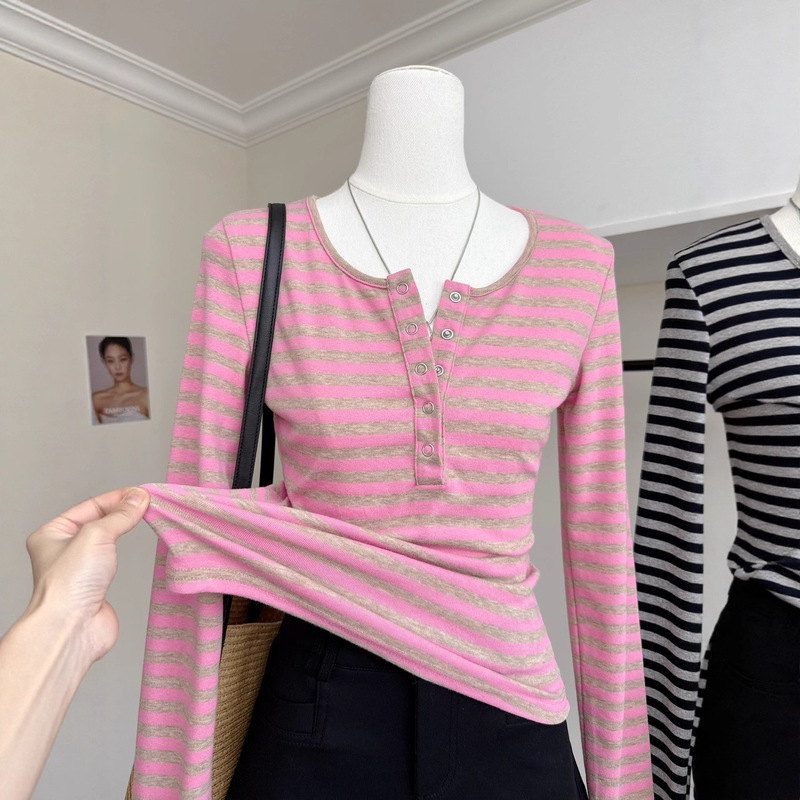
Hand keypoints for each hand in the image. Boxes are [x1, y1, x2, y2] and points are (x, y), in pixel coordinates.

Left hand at [23, 486, 149, 664]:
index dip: (117, 498)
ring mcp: (81, 570)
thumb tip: (139, 497)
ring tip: (146, 519)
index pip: (91, 505)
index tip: (142, 494)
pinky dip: (129, 553)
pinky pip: (115, 561)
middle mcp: (64, 550)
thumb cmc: (70, 584)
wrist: (72, 628)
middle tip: (148, 505)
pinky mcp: (97, 587)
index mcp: (52, 534)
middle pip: (100, 521)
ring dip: (126, 530)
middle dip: (123, 512)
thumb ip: (120, 515)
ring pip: (108, 541)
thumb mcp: (96, 535)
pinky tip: (139, 548)